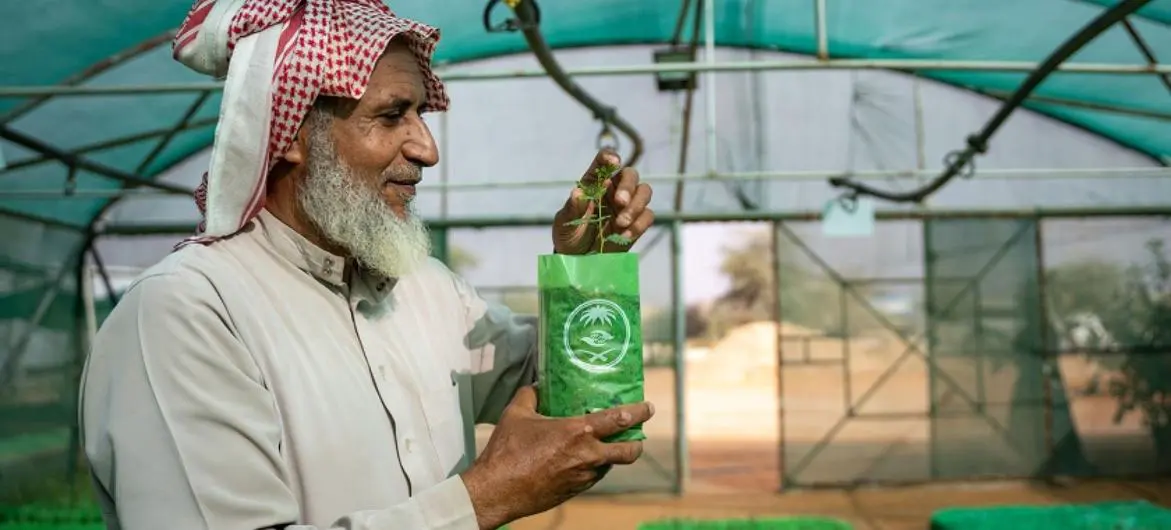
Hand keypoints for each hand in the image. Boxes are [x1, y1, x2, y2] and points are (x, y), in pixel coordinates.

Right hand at [459, 386, 654, 529]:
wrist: (498, 490)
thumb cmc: (507, 451)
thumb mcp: (516, 414)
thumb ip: (531, 395)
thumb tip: (537, 386)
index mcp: (578, 432)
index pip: (620, 420)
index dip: (638, 412)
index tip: (647, 407)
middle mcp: (588, 456)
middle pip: (629, 452)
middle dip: (637, 443)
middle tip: (637, 434)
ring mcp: (583, 477)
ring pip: (610, 466)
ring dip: (611, 456)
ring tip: (604, 445)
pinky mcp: (575, 491)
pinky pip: (592, 476)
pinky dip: (593, 467)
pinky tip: (580, 459)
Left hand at [552, 149, 654, 254]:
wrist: (578, 260)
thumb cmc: (569, 234)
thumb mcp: (565, 222)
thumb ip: (573, 208)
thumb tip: (577, 193)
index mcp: (594, 183)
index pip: (603, 163)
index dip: (609, 157)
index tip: (613, 161)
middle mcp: (614, 190)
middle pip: (630, 175)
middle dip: (628, 186)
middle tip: (620, 202)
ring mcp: (627, 206)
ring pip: (644, 192)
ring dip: (636, 205)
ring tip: (621, 223)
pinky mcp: (637, 223)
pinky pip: (647, 215)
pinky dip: (639, 223)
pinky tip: (625, 234)